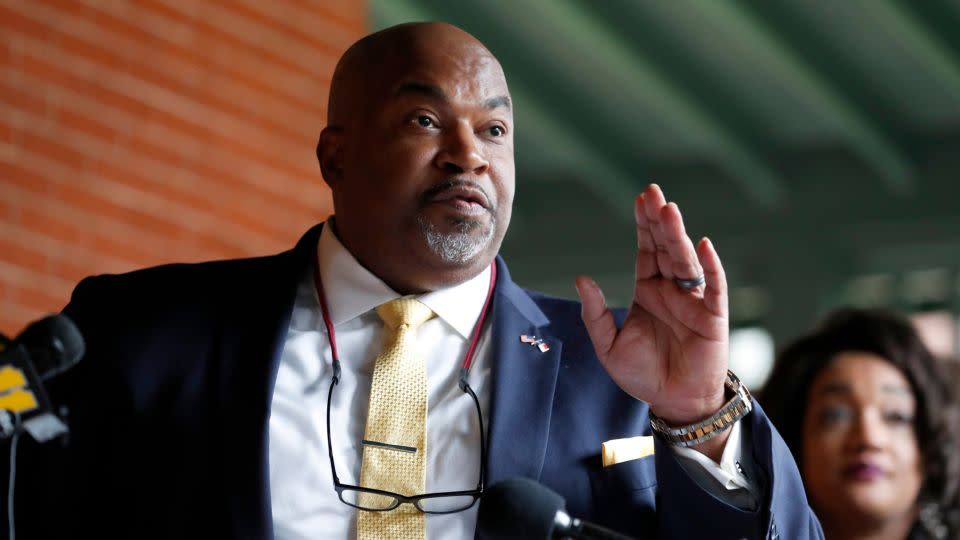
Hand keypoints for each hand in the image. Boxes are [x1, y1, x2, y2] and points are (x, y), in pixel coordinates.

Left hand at [576, 184, 729, 456]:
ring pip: (685, 261)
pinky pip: (713, 288)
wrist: (672, 403)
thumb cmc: (642, 375)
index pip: (646, 250)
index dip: (643, 225)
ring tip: (670, 211)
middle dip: (659, 220)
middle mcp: (671, 290)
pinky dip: (710, 267)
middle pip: (665, 248)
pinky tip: (703, 246)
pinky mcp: (713, 317)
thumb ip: (595, 314)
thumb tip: (581, 279)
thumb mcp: (609, 346)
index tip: (640, 199)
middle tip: (653, 192)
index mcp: (647, 291)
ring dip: (678, 235)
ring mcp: (693, 301)